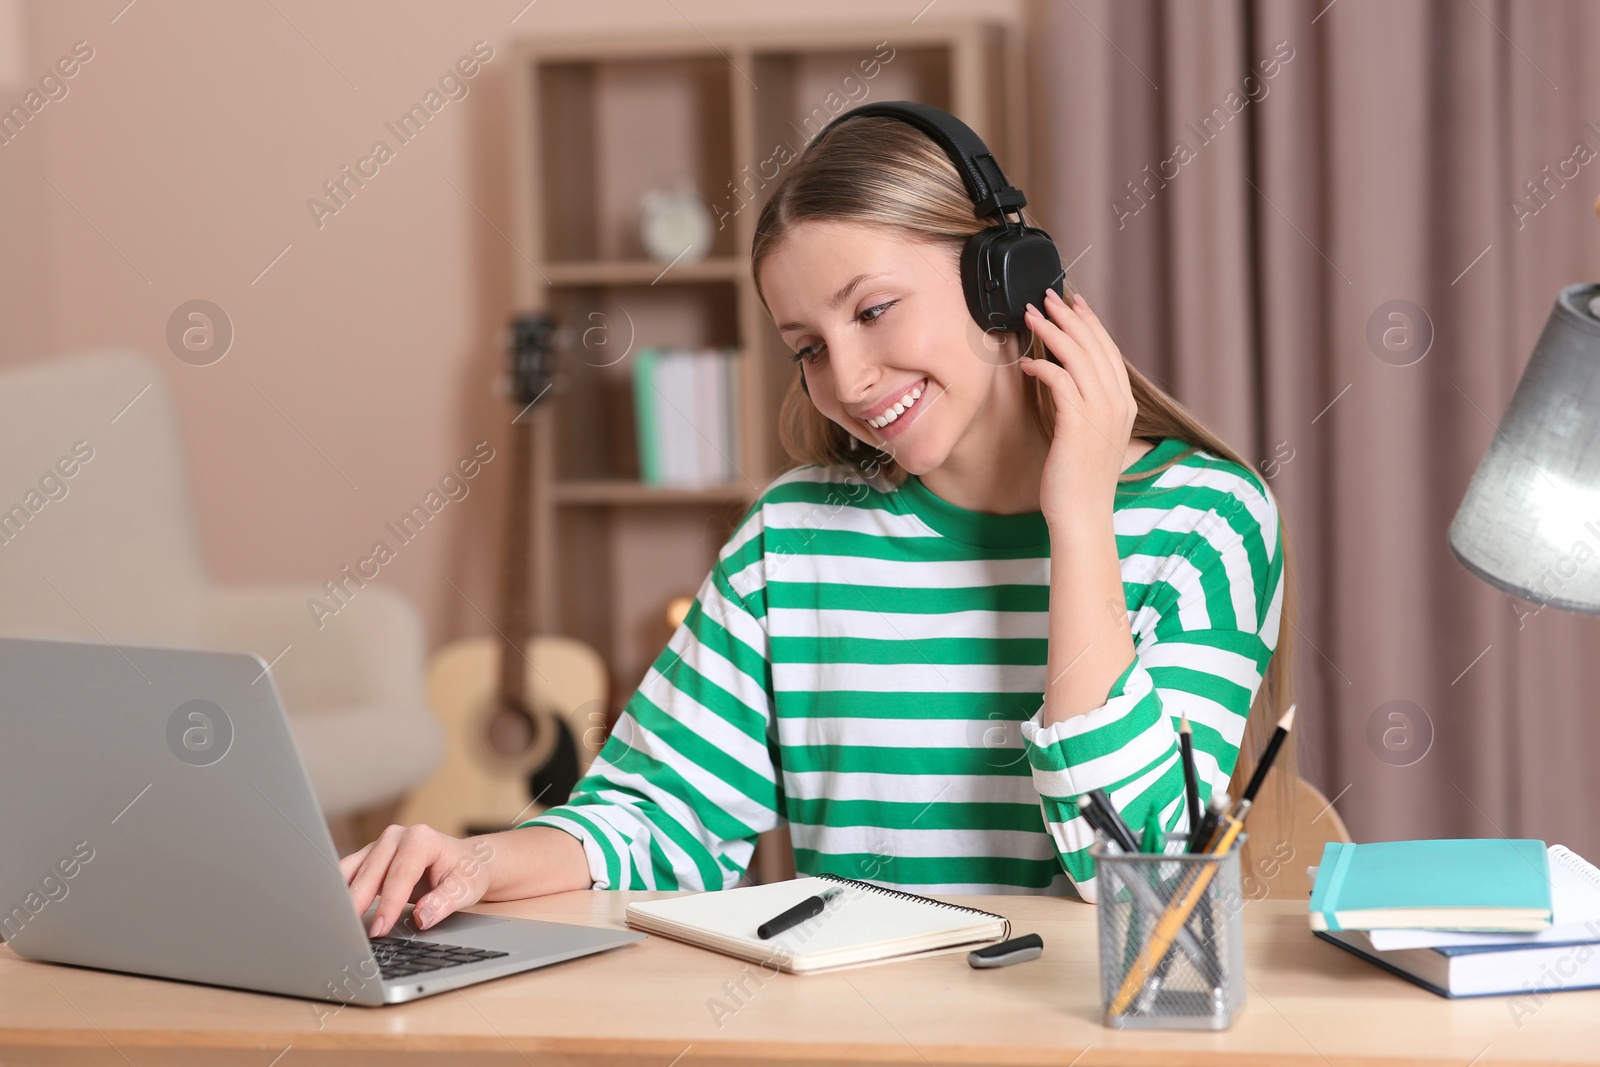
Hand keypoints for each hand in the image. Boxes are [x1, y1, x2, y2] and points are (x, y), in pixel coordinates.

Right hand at [341, 823, 494, 936]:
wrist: (467, 861)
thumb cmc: (466, 873)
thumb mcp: (466, 888)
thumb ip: (444, 901)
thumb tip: (422, 917)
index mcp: (421, 839)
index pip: (400, 875)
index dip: (388, 904)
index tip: (379, 929)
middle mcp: (397, 837)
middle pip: (371, 872)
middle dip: (359, 903)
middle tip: (350, 933)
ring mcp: (380, 845)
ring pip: (353, 871)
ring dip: (345, 897)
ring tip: (338, 923)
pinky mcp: (370, 858)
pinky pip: (349, 874)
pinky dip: (342, 892)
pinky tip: (335, 912)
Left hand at [1019, 288, 1136, 522]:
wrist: (1083, 516)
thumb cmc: (1079, 481)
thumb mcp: (1090, 436)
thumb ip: (1085, 406)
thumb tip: (1065, 381)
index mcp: (1123, 404)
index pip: (1108, 351)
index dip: (1090, 323)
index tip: (1073, 303)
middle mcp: (1117, 403)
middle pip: (1094, 346)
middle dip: (1068, 317)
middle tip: (1045, 297)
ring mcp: (1100, 413)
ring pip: (1077, 357)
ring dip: (1052, 332)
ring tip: (1030, 315)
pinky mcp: (1078, 423)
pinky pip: (1060, 381)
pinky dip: (1042, 367)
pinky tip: (1026, 364)